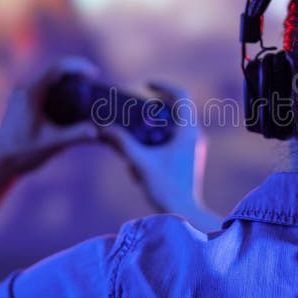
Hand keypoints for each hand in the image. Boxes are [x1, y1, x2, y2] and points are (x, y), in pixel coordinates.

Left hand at [0, 57, 100, 175]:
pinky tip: (69, 106)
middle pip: (54, 72)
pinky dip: (58, 92)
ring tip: (85, 92)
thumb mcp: (52, 143)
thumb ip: (75, 135)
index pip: (57, 67)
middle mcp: (23, 91)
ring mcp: (19, 97)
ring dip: (67, 83)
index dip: (78, 66)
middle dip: (76, 74)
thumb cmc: (23, 153)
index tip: (94, 74)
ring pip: (48, 81)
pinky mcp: (19, 105)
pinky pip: (42, 91)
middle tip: (93, 82)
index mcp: (31, 93)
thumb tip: (97, 131)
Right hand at [99, 82, 211, 218]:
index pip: (181, 95)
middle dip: (155, 105)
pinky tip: (141, 152)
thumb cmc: (166, 188)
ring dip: (156, 123)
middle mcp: (195, 135)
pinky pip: (175, 138)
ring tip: (136, 128)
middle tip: (136, 104)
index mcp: (188, 131)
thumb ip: (122, 143)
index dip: (163, 85)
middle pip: (177, 108)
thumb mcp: (140, 163)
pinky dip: (159, 137)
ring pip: (176, 124)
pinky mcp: (190, 157)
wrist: (185, 213)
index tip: (146, 84)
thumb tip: (103, 128)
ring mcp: (194, 147)